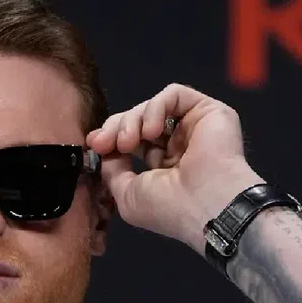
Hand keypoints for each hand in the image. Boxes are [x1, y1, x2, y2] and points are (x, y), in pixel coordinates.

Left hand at [86, 84, 264, 253]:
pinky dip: (155, 108)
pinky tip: (151, 131)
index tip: (93, 143)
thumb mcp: (126, 194)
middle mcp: (178, 145)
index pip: (131, 141)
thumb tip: (104, 150)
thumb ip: (112, 169)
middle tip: (104, 143)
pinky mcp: (208, 110)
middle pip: (138, 120)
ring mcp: (193, 127)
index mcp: (162, 167)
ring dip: (132, 121)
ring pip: (152, 107)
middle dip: (115, 128)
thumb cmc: (168, 207)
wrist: (206, 205)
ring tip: (128, 143)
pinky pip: (173, 95)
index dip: (109, 137)